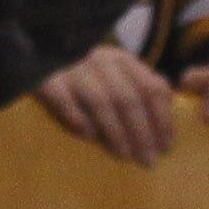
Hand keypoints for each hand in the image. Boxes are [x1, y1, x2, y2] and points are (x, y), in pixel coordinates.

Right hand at [36, 41, 182, 165]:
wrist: (40, 49)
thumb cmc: (87, 74)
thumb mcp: (118, 74)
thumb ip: (142, 89)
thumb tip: (167, 121)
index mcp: (124, 61)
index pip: (153, 88)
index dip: (163, 119)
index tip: (166, 147)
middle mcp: (102, 61)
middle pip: (128, 100)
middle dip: (142, 133)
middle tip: (148, 160)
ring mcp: (74, 69)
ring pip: (101, 102)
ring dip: (116, 132)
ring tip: (125, 155)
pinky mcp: (47, 79)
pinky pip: (64, 100)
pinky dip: (77, 118)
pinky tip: (88, 136)